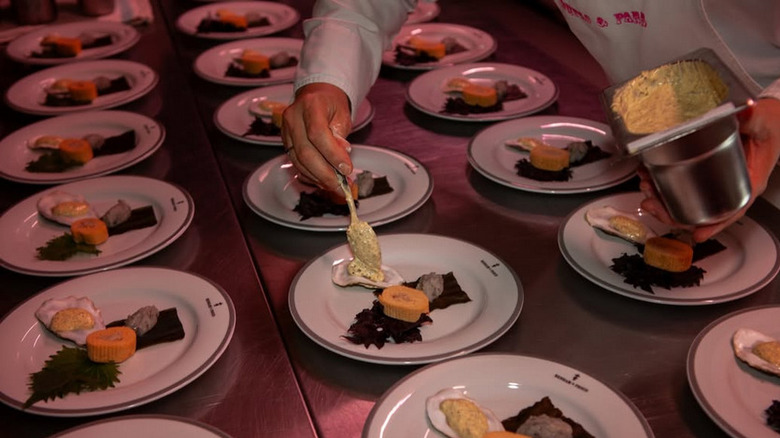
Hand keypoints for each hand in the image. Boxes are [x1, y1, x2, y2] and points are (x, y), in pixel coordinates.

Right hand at [281, 83, 353, 191]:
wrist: (316, 95)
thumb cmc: (331, 104)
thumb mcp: (342, 116)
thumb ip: (341, 137)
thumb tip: (341, 161)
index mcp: (310, 105)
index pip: (318, 134)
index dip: (332, 155)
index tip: (347, 169)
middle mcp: (293, 117)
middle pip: (306, 152)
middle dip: (325, 173)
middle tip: (341, 186)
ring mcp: (286, 130)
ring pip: (299, 161)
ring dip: (318, 178)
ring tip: (335, 186)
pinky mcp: (285, 141)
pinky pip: (296, 162)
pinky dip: (310, 175)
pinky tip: (323, 181)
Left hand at [639, 98, 779, 241]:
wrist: (768, 117)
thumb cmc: (770, 125)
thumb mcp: (763, 121)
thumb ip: (753, 118)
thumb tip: (747, 111)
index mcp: (749, 180)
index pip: (733, 209)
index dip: (715, 224)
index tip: (698, 234)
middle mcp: (730, 185)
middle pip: (702, 211)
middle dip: (673, 213)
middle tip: (652, 204)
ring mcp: (716, 182)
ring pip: (688, 202)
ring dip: (663, 201)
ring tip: (645, 189)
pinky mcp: (704, 174)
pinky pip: (683, 187)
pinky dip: (663, 187)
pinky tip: (649, 179)